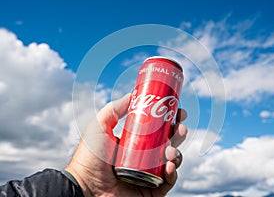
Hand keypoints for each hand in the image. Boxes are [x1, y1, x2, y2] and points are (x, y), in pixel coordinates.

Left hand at [65, 93, 187, 196]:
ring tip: (170, 151)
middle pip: (168, 143)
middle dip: (178, 134)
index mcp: (136, 142)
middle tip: (180, 127)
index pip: (158, 129)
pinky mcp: (151, 190)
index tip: (178, 110)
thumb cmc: (89, 157)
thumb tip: (131, 94)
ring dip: (177, 153)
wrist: (84, 186)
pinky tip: (170, 166)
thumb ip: (113, 109)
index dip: (170, 120)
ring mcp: (149, 173)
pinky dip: (173, 174)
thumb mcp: (100, 126)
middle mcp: (144, 157)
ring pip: (172, 161)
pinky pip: (168, 182)